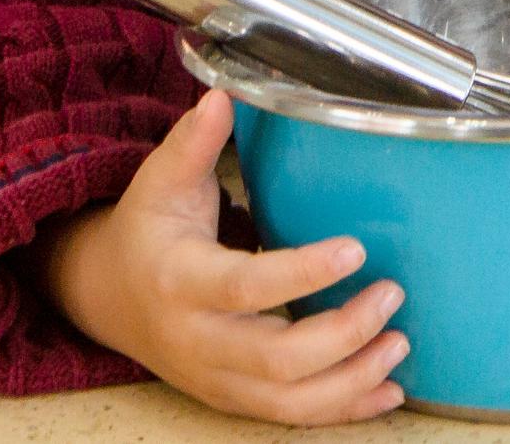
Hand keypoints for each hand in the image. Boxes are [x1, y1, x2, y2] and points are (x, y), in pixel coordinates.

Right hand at [39, 87, 407, 425]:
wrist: (109, 299)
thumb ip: (192, 144)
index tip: (356, 249)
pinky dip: (343, 409)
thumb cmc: (147, 233)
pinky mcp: (232, 398)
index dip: (302, 273)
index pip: (245, 287)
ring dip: (352, 379)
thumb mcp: (159, 183)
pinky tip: (387, 390)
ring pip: (288, 400)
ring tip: (400, 341)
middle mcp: (198, 340)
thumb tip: (221, 97)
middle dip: (342, 333)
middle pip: (275, 357)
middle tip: (392, 293)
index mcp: (180, 282)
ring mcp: (215, 377)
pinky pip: (290, 416)